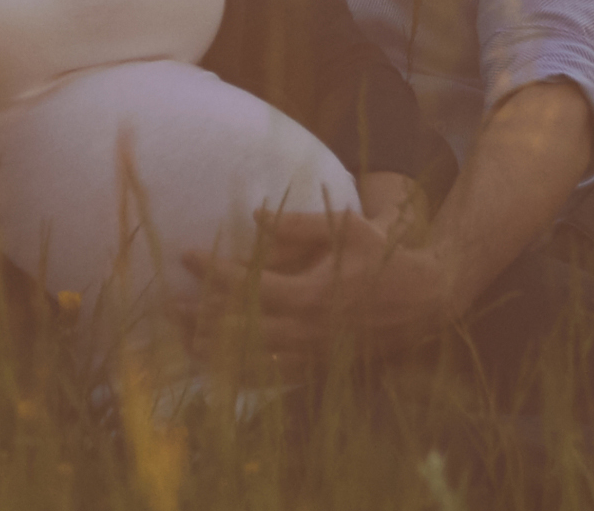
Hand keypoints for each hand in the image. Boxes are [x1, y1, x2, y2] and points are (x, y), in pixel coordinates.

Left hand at [179, 206, 460, 357]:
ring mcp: (313, 353)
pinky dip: (243, 374)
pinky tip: (219, 370)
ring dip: (215, 349)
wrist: (425, 300)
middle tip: (168, 305)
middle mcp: (307, 329)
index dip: (213, 270)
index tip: (188, 254)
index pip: (247, 284)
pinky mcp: (320, 367)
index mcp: (310, 293)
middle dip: (200, 316)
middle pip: (240, 328)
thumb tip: (254, 216)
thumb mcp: (346, 227)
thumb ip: (298, 224)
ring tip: (182, 339)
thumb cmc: (384, 257)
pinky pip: (274, 376)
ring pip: (252, 357)